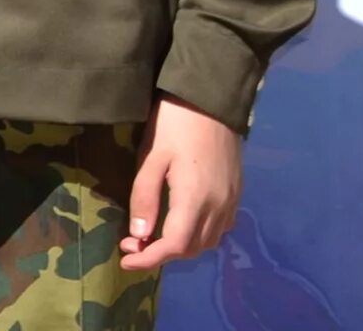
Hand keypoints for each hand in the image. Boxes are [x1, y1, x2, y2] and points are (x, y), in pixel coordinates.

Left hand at [120, 96, 240, 269]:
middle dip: (161, 253)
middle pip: (193, 248)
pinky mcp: (237, 193)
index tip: (125, 262)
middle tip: (131, 244)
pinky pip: (220, 227)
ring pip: (209, 241)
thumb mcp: (151, 158)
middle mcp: (219, 207)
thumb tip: (139, 235)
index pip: (175, 245)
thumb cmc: (174, 124)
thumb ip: (145, 198)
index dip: (150, 259)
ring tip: (151, 238)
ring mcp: (232, 201)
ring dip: (181, 247)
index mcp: (196, 199)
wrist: (210, 100)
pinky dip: (198, 235)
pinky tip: (179, 224)